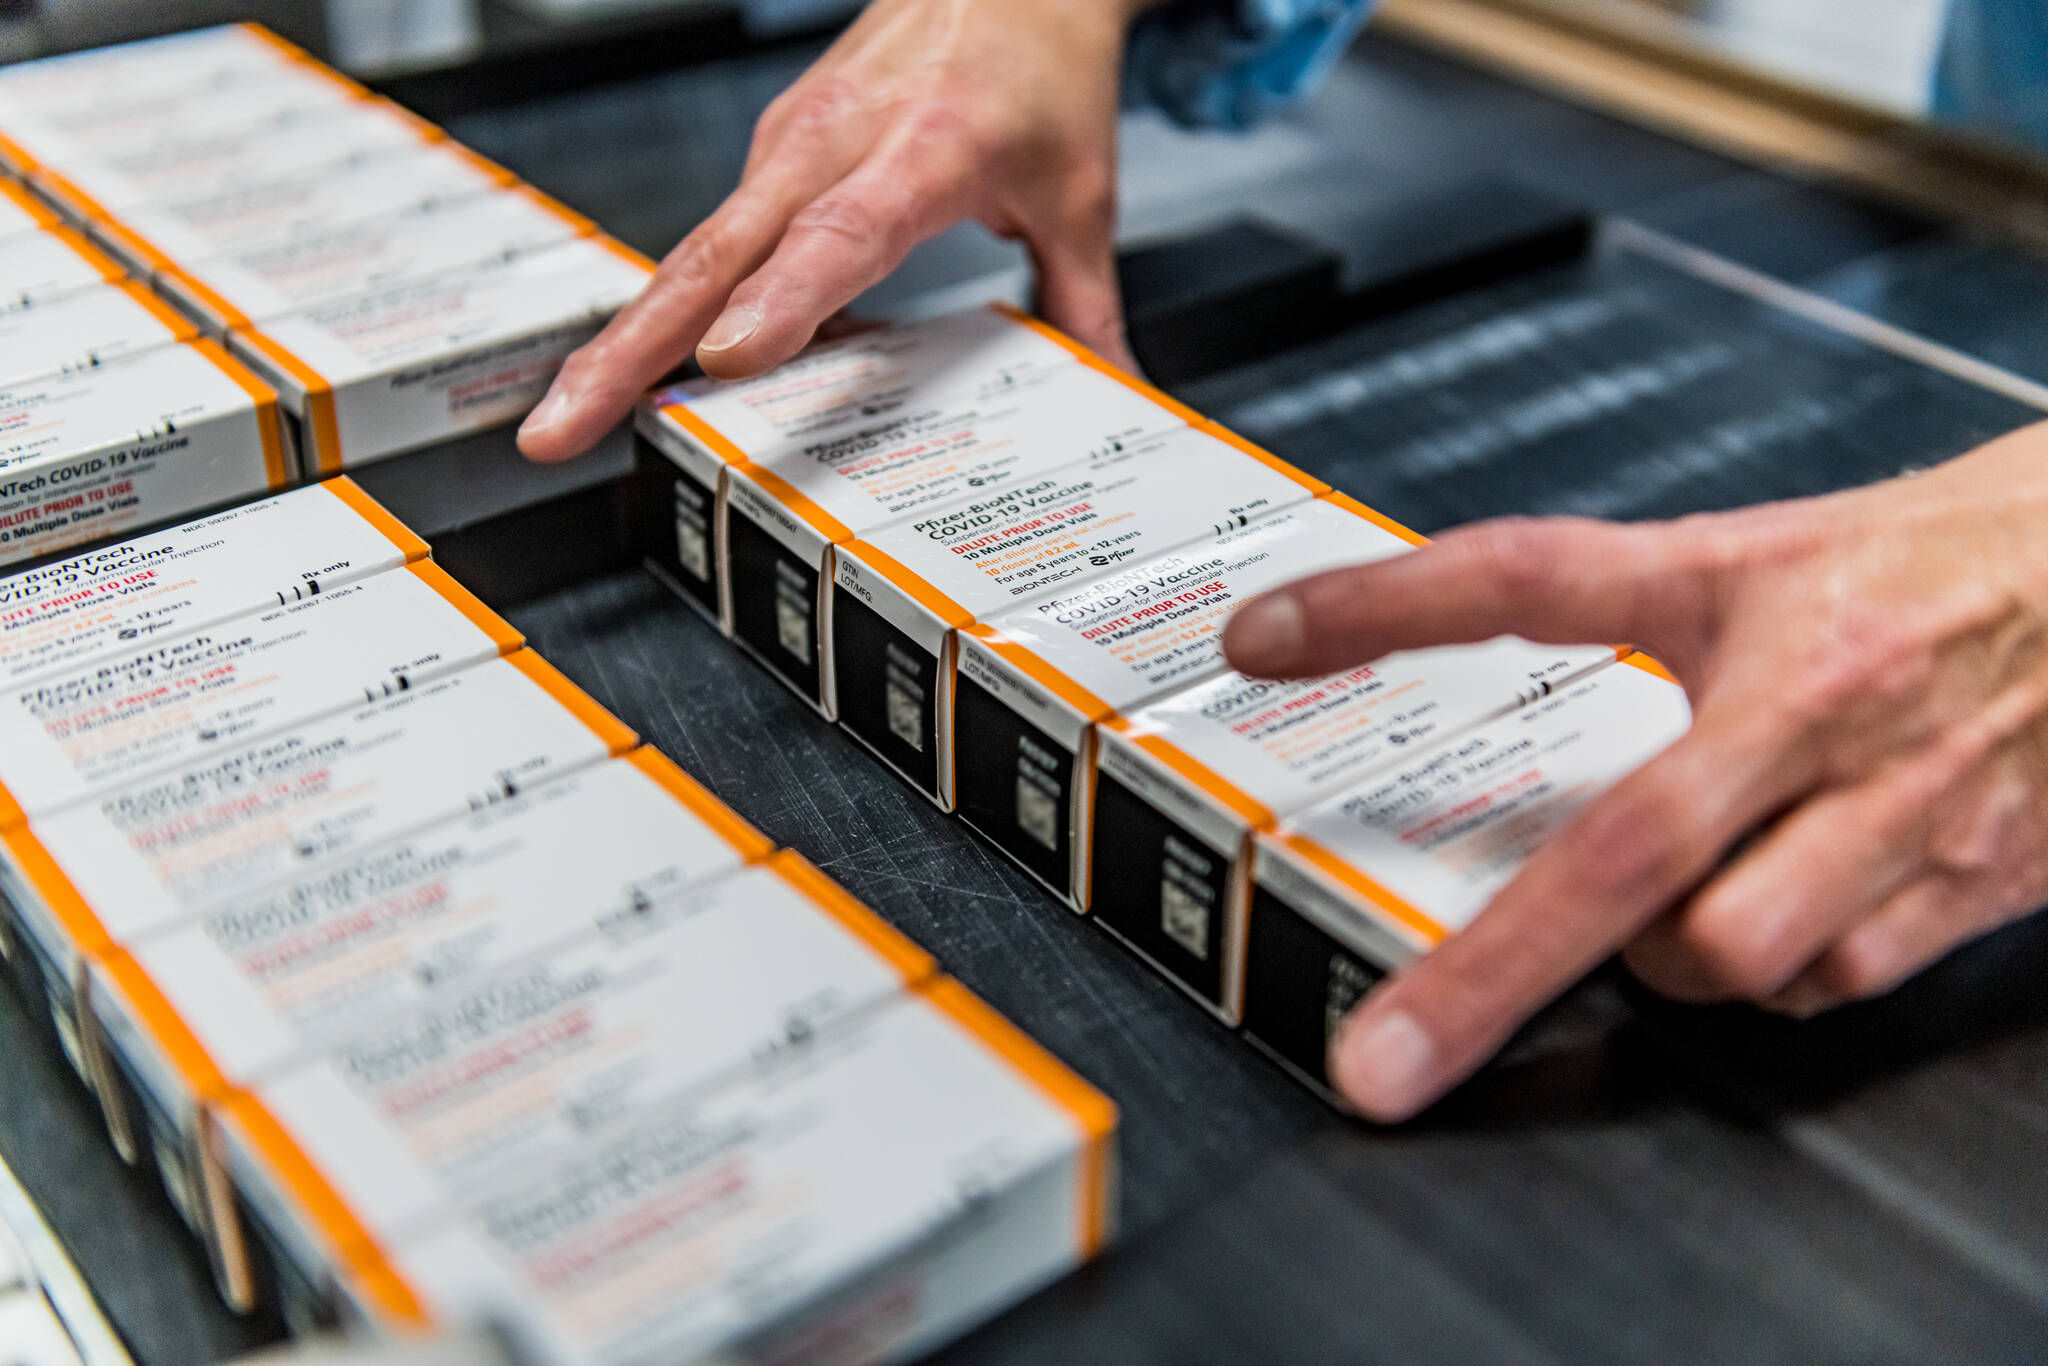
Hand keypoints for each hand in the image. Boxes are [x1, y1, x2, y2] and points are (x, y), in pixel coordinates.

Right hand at [517, 0, 1153, 462]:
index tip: (728, 358)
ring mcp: (788, 150)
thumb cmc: (1034, 70)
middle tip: (563, 428)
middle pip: (715, 255)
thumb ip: (1088, 306)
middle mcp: (832, 144)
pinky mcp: (774, 160)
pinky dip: (672, 310)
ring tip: (568, 420)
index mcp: (921, 148)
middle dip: (632, 346)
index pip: (839, 235)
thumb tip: (1120, 393)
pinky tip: (643, 379)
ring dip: (625, 336)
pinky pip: (715, 245)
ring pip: (693, 252)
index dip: (783, 301)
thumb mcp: (1080, 195)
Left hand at [1223, 420, 2047, 1121]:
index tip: (1264, 641)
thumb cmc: (1925, 566)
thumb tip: (1461, 660)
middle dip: (1488, 973)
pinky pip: (1825, 981)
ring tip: (1668, 908)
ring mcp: (1896, 799)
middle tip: (1386, 1057)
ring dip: (1666, 959)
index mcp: (1742, 589)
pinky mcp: (1967, 879)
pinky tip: (1780, 917)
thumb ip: (1628, 616)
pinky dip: (1774, 976)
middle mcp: (1812, 699)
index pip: (1535, 579)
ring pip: (1730, 949)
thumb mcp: (1759, 561)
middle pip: (1622, 846)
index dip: (1386, 607)